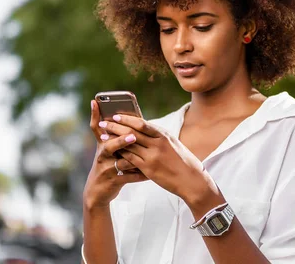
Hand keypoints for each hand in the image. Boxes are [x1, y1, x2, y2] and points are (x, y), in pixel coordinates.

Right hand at [82, 101, 147, 208]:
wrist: (98, 191)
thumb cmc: (107, 164)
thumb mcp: (105, 149)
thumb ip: (112, 134)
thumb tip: (124, 115)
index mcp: (102, 144)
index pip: (96, 127)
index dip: (94, 114)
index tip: (95, 102)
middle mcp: (102, 155)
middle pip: (109, 146)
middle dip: (121, 141)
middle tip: (133, 136)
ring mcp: (107, 168)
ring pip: (122, 162)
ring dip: (134, 159)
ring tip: (145, 155)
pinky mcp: (114, 181)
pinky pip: (130, 177)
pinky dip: (141, 175)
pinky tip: (151, 173)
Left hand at [99, 114, 214, 203]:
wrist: (191, 180)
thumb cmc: (182, 160)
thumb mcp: (172, 143)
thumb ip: (158, 136)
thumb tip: (143, 128)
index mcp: (163, 135)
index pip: (142, 123)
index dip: (126, 119)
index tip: (115, 115)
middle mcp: (158, 144)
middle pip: (132, 132)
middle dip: (115, 127)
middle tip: (103, 123)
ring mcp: (153, 156)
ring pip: (129, 145)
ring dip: (114, 140)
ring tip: (103, 137)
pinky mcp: (149, 169)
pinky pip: (130, 160)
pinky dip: (120, 155)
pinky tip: (112, 153)